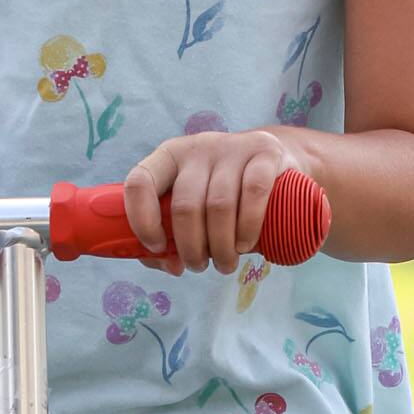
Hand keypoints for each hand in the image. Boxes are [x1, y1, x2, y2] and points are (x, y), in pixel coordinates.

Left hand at [122, 129, 308, 276]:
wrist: (273, 159)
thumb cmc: (223, 191)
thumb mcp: (193, 205)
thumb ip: (172, 237)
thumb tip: (172, 266)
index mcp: (169, 156)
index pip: (140, 182)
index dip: (143, 220)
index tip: (157, 247)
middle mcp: (198, 147)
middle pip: (185, 205)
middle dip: (191, 247)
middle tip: (199, 266)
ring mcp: (233, 147)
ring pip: (219, 205)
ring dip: (220, 247)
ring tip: (225, 264)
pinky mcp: (265, 153)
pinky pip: (253, 192)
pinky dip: (247, 226)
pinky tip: (245, 245)